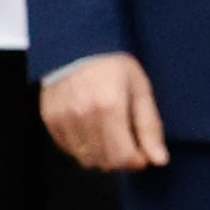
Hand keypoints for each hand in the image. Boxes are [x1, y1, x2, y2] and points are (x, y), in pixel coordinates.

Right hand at [42, 52, 168, 171]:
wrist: (75, 47)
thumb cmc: (112, 66)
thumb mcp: (140, 90)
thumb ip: (149, 126)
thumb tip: (158, 160)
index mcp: (109, 107)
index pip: (123, 157)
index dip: (138, 161)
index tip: (142, 152)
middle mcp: (82, 115)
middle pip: (105, 161)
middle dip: (121, 159)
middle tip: (127, 144)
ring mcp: (63, 118)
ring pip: (86, 159)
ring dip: (102, 155)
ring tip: (109, 136)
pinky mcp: (50, 119)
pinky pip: (69, 149)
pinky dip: (83, 147)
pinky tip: (91, 130)